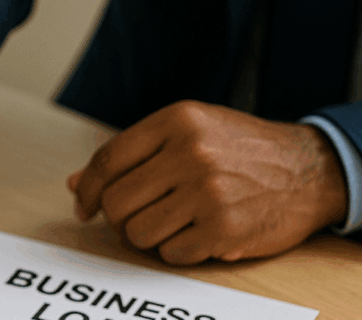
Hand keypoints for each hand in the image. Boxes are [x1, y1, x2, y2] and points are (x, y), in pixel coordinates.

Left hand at [69, 100, 346, 264]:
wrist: (306, 169)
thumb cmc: (238, 150)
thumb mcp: (188, 132)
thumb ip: (132, 155)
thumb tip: (76, 184)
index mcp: (176, 121)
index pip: (107, 160)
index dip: (88, 189)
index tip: (84, 207)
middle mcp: (190, 153)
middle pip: (116, 202)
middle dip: (116, 218)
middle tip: (133, 219)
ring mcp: (208, 192)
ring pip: (137, 233)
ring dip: (146, 237)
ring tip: (169, 224)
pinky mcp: (224, 228)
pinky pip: (170, 254)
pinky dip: (176, 251)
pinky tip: (195, 234)